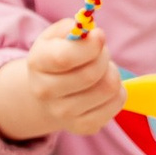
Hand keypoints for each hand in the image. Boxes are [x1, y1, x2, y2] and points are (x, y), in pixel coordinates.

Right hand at [0, 25, 125, 144]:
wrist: (48, 92)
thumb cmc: (57, 57)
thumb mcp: (56, 36)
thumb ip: (72, 28)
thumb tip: (91, 32)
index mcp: (37, 63)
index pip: (64, 58)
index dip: (89, 46)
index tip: (100, 36)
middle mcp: (45, 93)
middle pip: (91, 74)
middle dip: (103, 56)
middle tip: (100, 51)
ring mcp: (64, 114)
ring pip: (108, 88)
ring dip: (112, 72)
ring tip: (102, 69)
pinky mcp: (84, 126)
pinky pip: (117, 103)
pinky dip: (118, 90)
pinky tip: (104, 86)